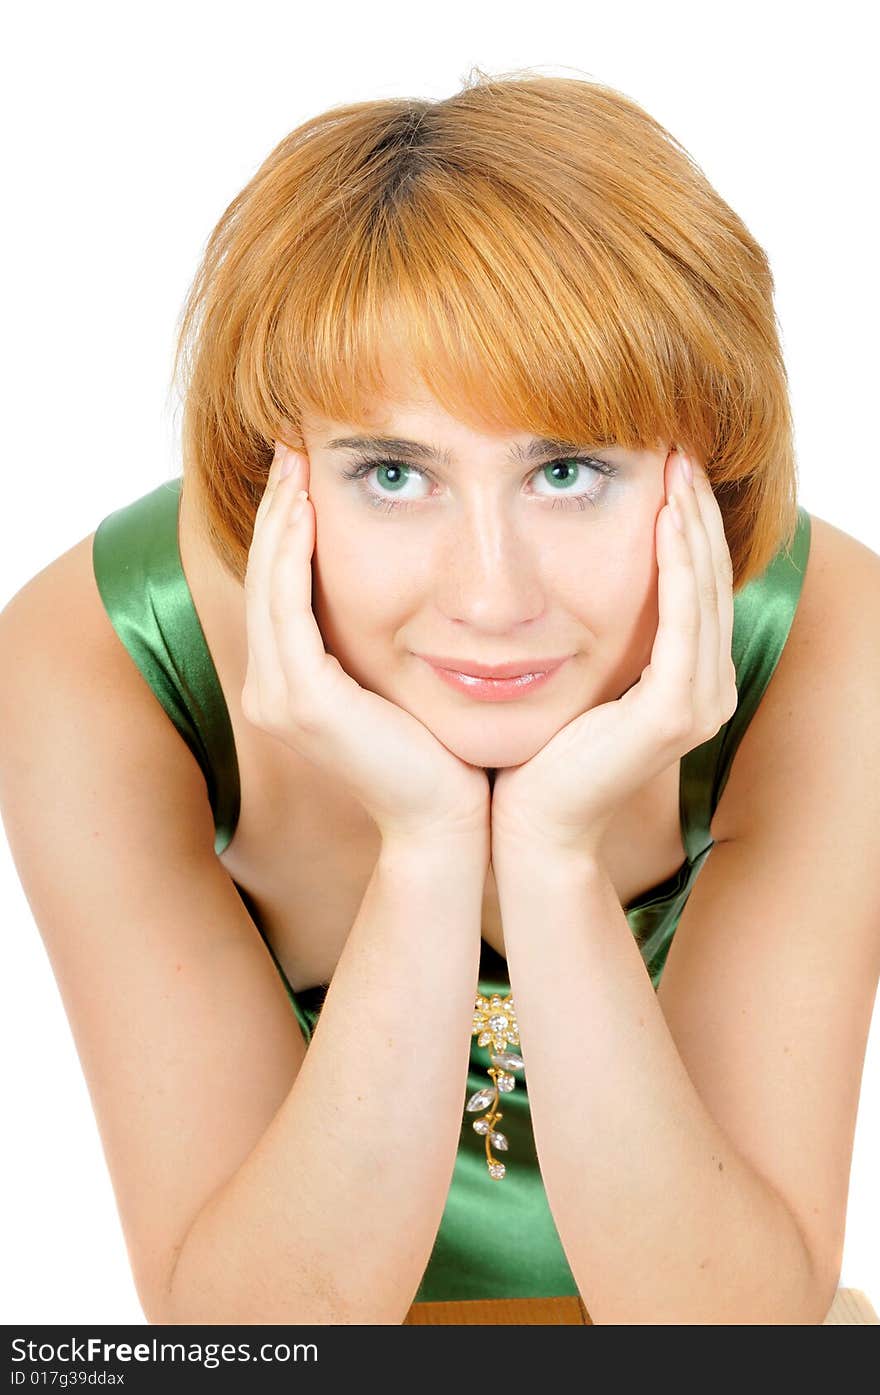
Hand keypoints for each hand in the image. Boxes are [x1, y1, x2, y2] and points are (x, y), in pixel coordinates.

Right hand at [242, 441, 490, 850]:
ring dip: (280, 517)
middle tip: (290, 443)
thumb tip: (409, 579)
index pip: (279, 586)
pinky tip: (308, 508)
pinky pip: (289, 608)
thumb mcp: (402, 680)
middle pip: (264, 574)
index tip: (303, 464)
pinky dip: (293, 554)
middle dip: (276, 505)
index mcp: (291, 683)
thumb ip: (383, 635)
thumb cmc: (440, 753)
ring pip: (269, 583)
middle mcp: (271, 689)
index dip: (285, 523)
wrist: (447, 821)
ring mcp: (279, 697)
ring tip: (294, 460)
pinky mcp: (303, 700)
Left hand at [490, 449, 737, 859]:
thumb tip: (569, 566)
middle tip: (681, 446)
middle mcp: (706, 689)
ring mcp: (698, 704)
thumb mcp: (573, 672)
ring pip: (702, 592)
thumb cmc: (538, 749)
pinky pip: (681, 623)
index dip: (688, 523)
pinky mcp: (674, 713)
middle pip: (708, 579)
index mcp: (686, 679)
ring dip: (691, 525)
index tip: (668, 464)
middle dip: (696, 509)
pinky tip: (665, 520)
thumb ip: (594, 627)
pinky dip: (675, 568)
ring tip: (678, 466)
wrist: (527, 822)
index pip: (695, 584)